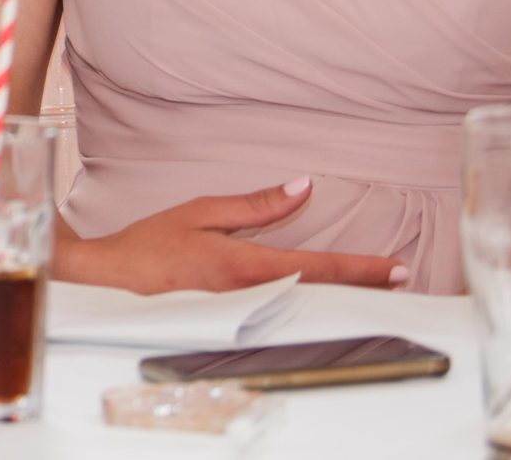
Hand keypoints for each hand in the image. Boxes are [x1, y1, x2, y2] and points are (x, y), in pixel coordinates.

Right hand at [53, 178, 409, 293]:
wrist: (112, 282)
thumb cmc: (151, 246)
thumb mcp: (202, 213)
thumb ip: (256, 204)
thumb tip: (303, 187)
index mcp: (247, 267)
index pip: (319, 267)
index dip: (363, 269)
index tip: (396, 269)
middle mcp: (253, 297)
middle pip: (323, 296)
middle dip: (362, 287)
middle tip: (398, 278)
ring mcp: (247, 316)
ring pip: (307, 308)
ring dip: (340, 297)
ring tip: (372, 286)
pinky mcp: (237, 324)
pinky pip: (284, 316)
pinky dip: (311, 306)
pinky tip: (323, 301)